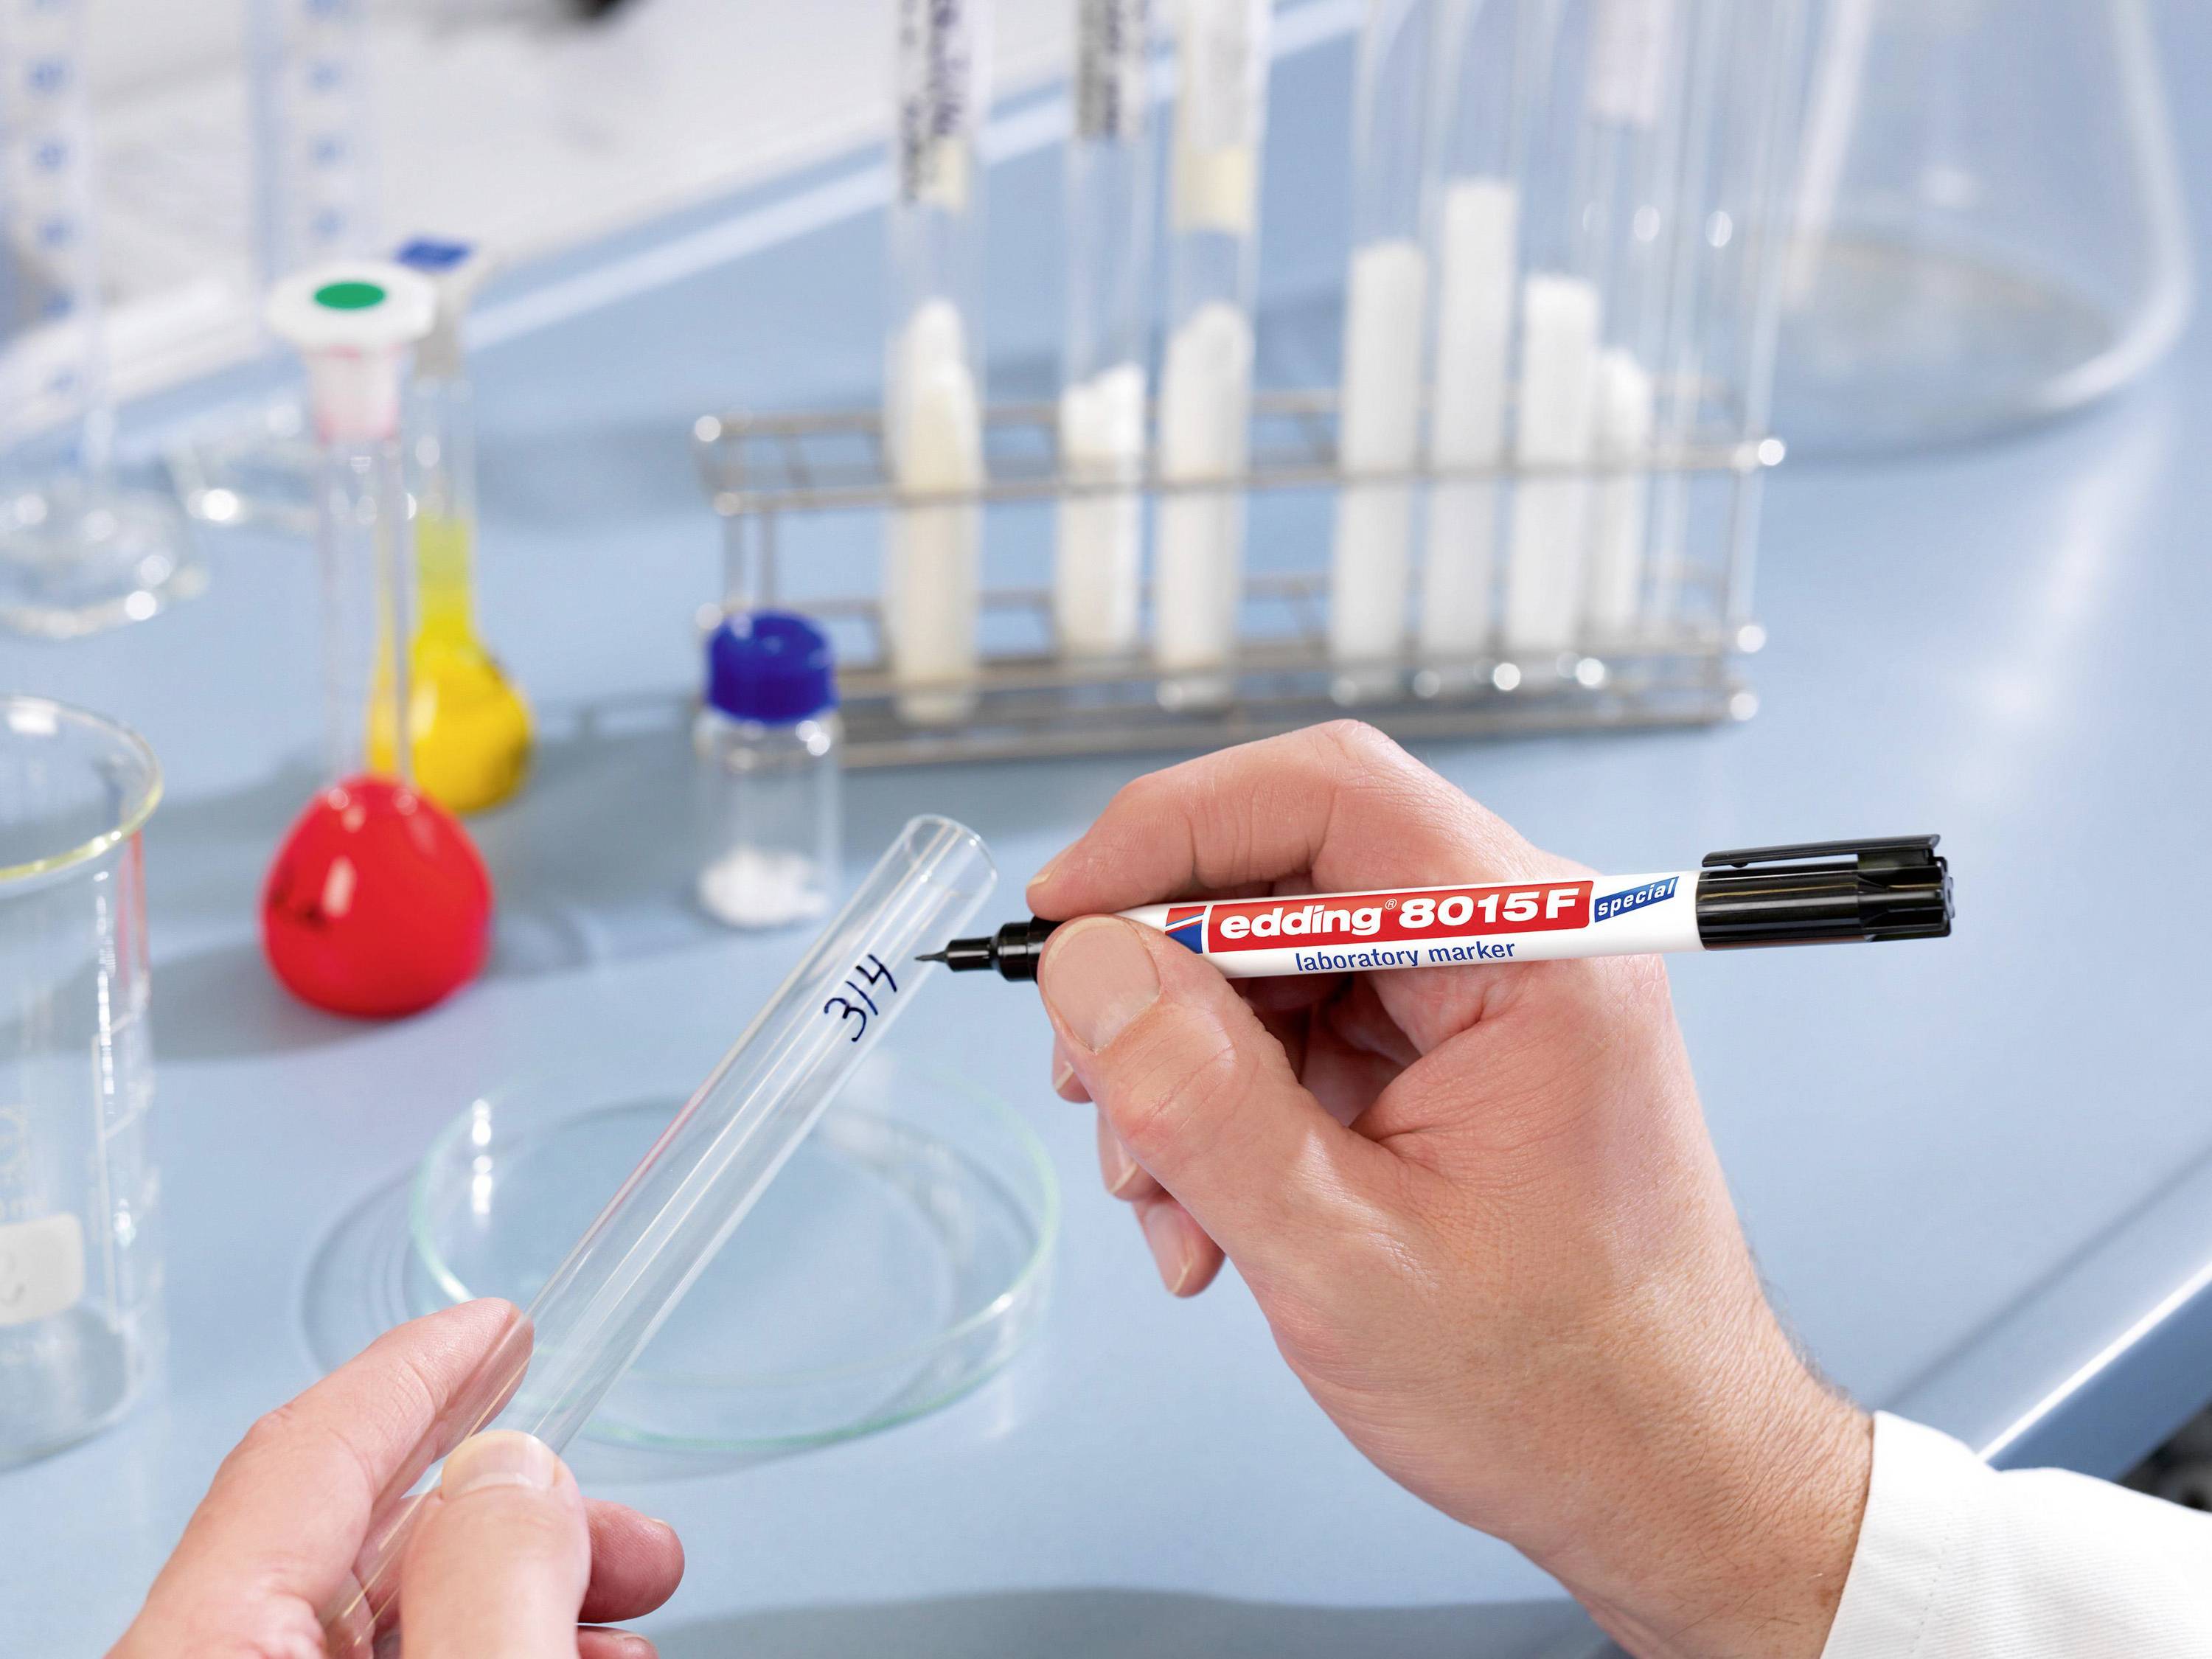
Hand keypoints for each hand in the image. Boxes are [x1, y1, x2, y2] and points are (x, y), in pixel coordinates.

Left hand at [110, 1300, 683, 1657]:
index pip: (306, 1452)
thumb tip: (515, 1471)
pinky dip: (486, 1653)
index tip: (497, 1325)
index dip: (417, 1371)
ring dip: (522, 1593)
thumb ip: (494, 1580)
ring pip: (381, 1626)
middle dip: (518, 1516)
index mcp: (205, 1650)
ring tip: (630, 1611)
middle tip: (629, 1529)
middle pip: (356, 1546)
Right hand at [1030, 723, 1870, 1658]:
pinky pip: (1294, 1034)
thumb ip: (1205, 1107)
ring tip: (1165, 1204)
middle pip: (1284, 877)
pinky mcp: (1444, 1056)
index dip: (1173, 828)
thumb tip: (1088, 967)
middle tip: (1090, 1087)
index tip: (1061, 907)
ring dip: (1184, 1073)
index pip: (1333, 799)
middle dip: (1163, 985)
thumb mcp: (1347, 1259)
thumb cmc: (1561, 1392)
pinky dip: (1226, 1114)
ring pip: (1269, 964)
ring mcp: (1477, 1001)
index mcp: (1538, 955)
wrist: (1663, 1480)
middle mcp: (1517, 947)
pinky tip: (1210, 1220)